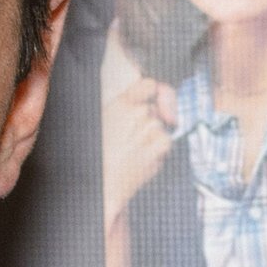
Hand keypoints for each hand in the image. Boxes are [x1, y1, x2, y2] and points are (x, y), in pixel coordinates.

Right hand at [101, 76, 182, 224]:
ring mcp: (146, 128)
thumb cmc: (100, 154)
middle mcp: (134, 112)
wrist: (101, 181)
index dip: (157, 93)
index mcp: (119, 103)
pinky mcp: (155, 146)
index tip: (157, 102)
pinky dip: (158, 151)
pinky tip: (142, 158)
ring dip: (152, 140)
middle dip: (148, 124)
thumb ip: (130, 107)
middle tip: (131, 141)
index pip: (149, 85)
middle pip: (154, 112)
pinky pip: (166, 141)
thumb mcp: (107, 121)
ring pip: (160, 128)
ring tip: (133, 152)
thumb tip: (156, 94)